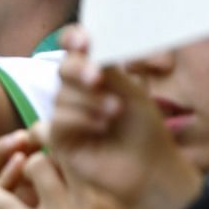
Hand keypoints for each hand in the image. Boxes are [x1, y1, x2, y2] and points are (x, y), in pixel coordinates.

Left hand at [0, 153, 151, 208]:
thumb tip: (108, 197)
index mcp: (115, 204)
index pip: (86, 159)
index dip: (65, 147)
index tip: (50, 145)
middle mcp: (94, 204)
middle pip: (61, 155)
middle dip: (40, 149)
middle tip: (24, 150)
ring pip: (35, 169)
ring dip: (18, 167)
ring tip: (6, 167)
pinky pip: (9, 205)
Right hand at [48, 27, 202, 208]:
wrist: (149, 168)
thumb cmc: (145, 130)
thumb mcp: (131, 92)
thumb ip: (106, 69)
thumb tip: (82, 47)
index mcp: (98, 76)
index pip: (76, 49)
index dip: (73, 40)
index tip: (83, 41)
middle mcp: (79, 93)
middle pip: (64, 69)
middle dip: (79, 70)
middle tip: (98, 78)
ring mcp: (67, 116)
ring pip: (62, 96)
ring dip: (90, 102)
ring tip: (115, 114)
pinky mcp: (60, 140)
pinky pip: (59, 120)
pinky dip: (81, 120)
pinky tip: (102, 128)